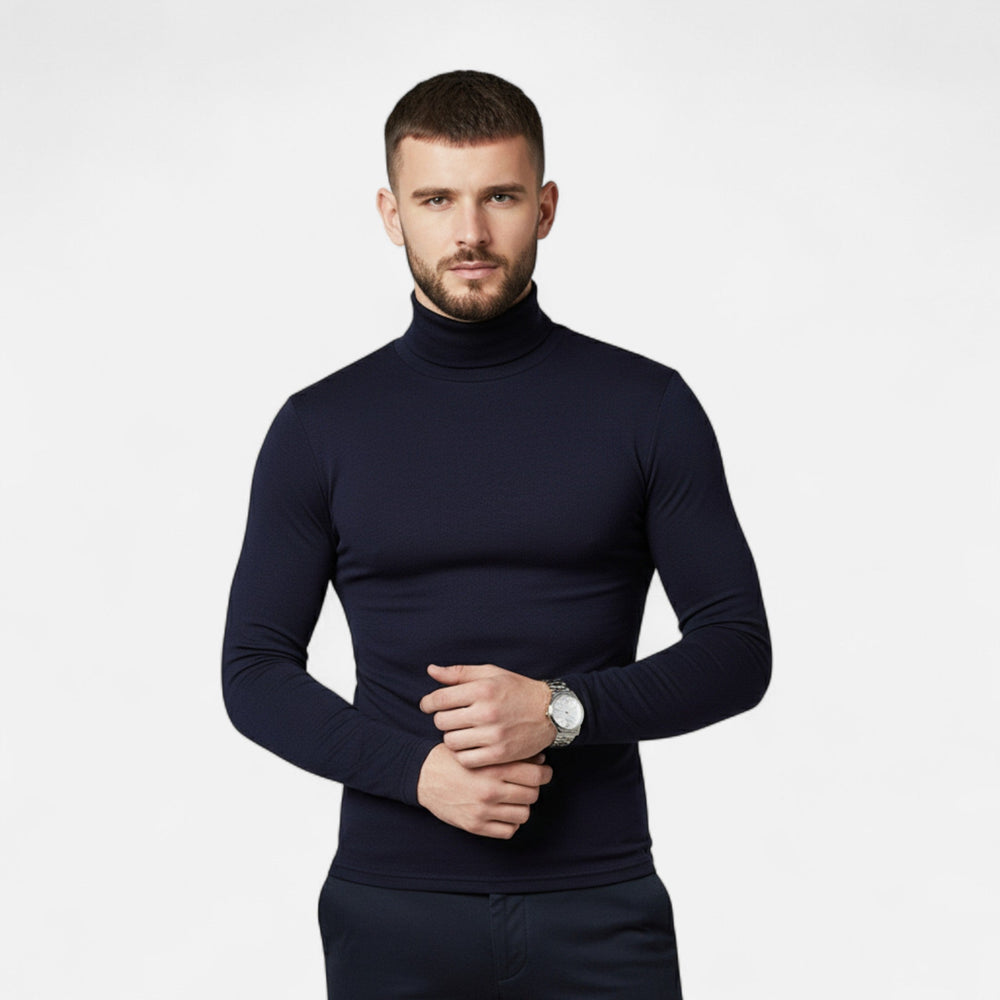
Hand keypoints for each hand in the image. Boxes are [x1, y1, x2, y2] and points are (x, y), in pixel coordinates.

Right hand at [416, 743, 552, 838]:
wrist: (424, 775)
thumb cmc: (453, 758)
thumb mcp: (479, 749)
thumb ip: (507, 754)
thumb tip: (539, 760)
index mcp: (492, 768)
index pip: (535, 775)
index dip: (545, 773)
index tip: (544, 772)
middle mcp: (490, 790)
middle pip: (532, 795)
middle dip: (533, 788)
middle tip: (527, 784)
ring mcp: (483, 810)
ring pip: (523, 814)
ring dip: (522, 806)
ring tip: (515, 799)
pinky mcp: (475, 826)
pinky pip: (508, 831)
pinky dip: (510, 823)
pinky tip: (504, 812)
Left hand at [419, 663, 555, 767]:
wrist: (550, 712)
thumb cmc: (517, 689)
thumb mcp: (490, 673)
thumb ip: (459, 673)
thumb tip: (431, 671)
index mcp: (483, 689)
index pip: (440, 698)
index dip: (428, 702)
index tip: (428, 705)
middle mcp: (487, 712)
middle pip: (442, 721)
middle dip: (442, 719)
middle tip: (451, 718)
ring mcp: (493, 735)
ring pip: (451, 742)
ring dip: (452, 737)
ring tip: (461, 731)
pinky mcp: (499, 754)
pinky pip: (465, 760)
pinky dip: (463, 754)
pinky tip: (469, 746)